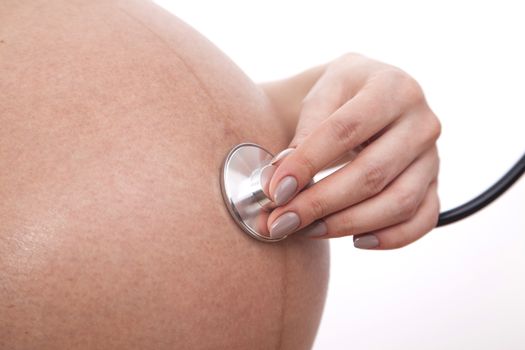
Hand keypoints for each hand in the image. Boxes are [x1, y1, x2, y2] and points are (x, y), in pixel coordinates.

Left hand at [264, 53, 440, 248]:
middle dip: (320, 203)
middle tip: (281, 221)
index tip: (275, 190)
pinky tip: (355, 240)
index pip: (346, 130)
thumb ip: (302, 135)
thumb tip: (279, 184)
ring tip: (307, 230)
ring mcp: (433, 156)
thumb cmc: (342, 95)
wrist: (374, 93)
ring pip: (398, 202)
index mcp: (391, 88)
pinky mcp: (434, 183)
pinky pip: (422, 220)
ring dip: (347, 224)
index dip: (308, 163)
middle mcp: (421, 122)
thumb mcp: (320, 96)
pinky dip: (391, 237)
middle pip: (372, 173)